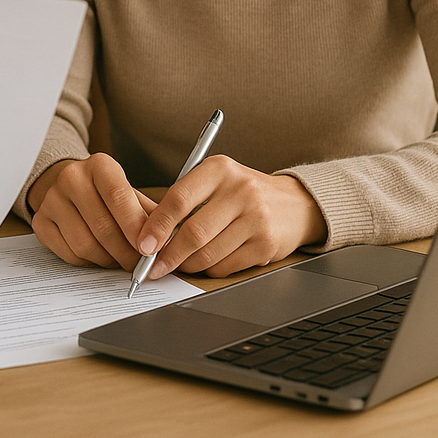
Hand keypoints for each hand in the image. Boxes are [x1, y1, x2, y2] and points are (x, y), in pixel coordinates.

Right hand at [29, 153, 155, 270]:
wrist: (70, 184)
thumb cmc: (106, 192)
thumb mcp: (130, 193)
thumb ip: (149, 215)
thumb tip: (170, 242)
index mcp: (98, 165)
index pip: (118, 196)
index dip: (136, 227)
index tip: (150, 249)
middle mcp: (71, 178)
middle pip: (102, 226)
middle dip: (126, 253)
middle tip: (140, 265)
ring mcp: (52, 200)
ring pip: (85, 244)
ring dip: (108, 260)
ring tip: (121, 261)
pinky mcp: (41, 222)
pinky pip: (69, 254)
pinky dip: (89, 263)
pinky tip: (100, 256)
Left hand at [137, 155, 326, 278]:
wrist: (293, 204)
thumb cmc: (241, 193)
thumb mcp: (215, 181)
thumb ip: (186, 199)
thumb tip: (152, 234)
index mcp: (219, 168)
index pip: (179, 198)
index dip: (157, 225)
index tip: (143, 244)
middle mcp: (240, 190)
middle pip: (193, 232)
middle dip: (168, 255)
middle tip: (154, 266)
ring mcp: (256, 217)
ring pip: (208, 253)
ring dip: (187, 265)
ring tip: (179, 264)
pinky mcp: (266, 244)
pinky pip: (226, 266)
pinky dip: (210, 269)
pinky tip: (207, 262)